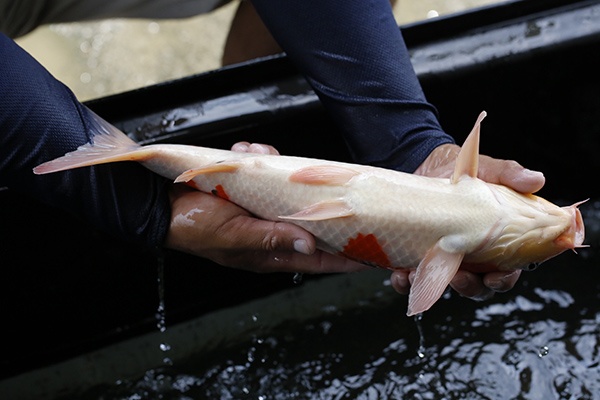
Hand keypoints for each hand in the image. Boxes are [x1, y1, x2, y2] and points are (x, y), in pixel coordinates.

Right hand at [164, 142, 366, 273]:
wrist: (161, 204)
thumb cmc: (194, 226)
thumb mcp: (233, 235)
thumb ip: (271, 238)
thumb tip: (309, 243)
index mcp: (268, 252)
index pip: (316, 258)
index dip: (344, 257)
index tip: (372, 254)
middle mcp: (270, 232)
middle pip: (309, 218)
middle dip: (314, 198)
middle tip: (328, 181)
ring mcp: (261, 210)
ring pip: (290, 189)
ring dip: (279, 170)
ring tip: (256, 154)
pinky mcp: (250, 190)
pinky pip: (269, 172)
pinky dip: (258, 158)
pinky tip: (243, 152)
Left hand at [390, 143, 545, 300]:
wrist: (424, 164)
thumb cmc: (461, 172)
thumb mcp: (485, 168)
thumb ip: (509, 174)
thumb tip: (536, 180)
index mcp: (493, 242)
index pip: (507, 270)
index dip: (503, 278)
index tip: (494, 277)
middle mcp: (469, 255)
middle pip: (477, 286)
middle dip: (469, 287)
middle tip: (459, 278)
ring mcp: (442, 258)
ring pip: (443, 286)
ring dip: (434, 285)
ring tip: (423, 274)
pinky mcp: (416, 256)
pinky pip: (410, 280)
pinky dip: (406, 282)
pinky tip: (402, 274)